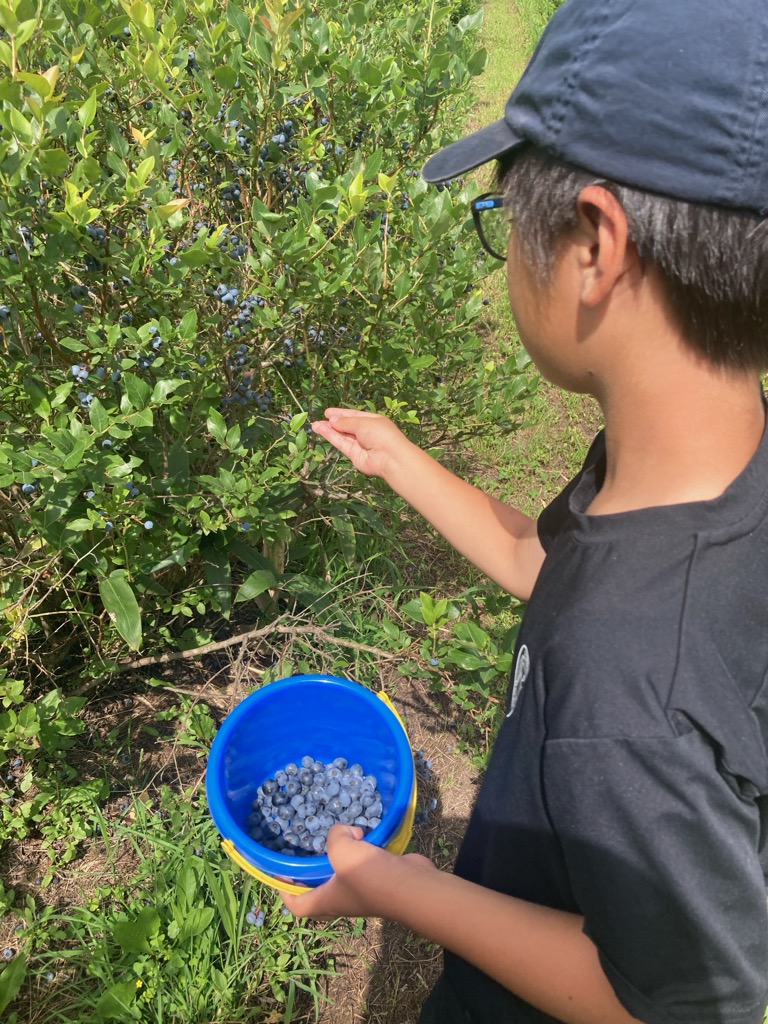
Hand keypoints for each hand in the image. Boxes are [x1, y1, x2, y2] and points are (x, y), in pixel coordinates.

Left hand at [279, 824, 436, 920]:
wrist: (412, 887)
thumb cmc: (370, 876)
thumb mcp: (342, 851)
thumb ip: (334, 836)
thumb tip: (345, 832)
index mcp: (325, 902)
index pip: (296, 905)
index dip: (284, 891)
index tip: (278, 871)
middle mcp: (341, 900)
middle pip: (318, 889)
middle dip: (310, 871)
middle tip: (305, 849)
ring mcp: (361, 890)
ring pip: (341, 872)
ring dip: (337, 855)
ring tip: (336, 833)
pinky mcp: (379, 878)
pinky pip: (362, 863)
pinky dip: (359, 849)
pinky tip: (362, 832)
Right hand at [311, 408, 412, 479]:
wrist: (390, 457)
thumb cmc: (381, 434)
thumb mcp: (363, 422)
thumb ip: (346, 422)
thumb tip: (332, 420)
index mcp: (372, 421)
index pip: (354, 415)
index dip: (341, 413)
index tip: (328, 412)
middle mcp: (366, 432)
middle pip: (346, 426)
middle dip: (333, 422)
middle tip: (320, 419)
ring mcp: (360, 444)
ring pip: (342, 435)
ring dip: (329, 430)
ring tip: (315, 425)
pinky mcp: (354, 455)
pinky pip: (341, 444)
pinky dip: (331, 437)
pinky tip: (321, 430)